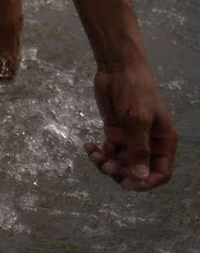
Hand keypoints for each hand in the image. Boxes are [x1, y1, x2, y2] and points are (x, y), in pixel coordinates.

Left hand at [86, 63, 176, 190]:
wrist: (117, 69)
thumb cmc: (135, 91)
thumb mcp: (138, 120)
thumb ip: (139, 148)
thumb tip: (140, 175)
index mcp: (163, 142)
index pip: (161, 172)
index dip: (146, 181)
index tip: (127, 183)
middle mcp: (149, 143)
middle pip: (137, 170)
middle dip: (121, 172)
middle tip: (105, 166)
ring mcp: (130, 139)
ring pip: (120, 162)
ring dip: (106, 163)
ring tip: (94, 155)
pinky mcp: (114, 133)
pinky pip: (107, 151)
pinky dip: (98, 152)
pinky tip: (88, 146)